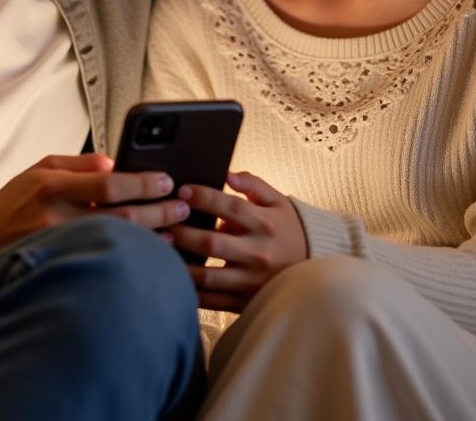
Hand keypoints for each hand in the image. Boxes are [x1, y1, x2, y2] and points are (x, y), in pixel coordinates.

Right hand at [0, 153, 189, 263]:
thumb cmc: (14, 201)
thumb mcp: (41, 168)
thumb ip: (80, 164)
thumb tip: (117, 164)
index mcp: (52, 185)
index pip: (108, 184)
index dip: (142, 184)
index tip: (167, 181)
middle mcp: (53, 217)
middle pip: (118, 218)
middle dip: (157, 213)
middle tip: (182, 207)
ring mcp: (56, 249)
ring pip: (114, 245)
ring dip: (149, 240)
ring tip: (174, 233)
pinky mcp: (56, 270)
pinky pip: (102, 264)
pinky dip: (129, 261)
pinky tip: (148, 258)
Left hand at [169, 171, 307, 312]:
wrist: (314, 269)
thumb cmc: (289, 230)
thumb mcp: (278, 201)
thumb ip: (253, 184)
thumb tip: (227, 173)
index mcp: (265, 224)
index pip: (230, 207)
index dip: (204, 197)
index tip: (182, 191)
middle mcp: (257, 253)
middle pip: (213, 243)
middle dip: (183, 232)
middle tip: (161, 223)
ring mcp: (251, 281)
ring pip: (208, 276)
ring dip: (181, 264)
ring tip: (160, 250)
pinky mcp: (245, 302)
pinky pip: (212, 301)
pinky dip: (191, 292)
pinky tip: (173, 279)